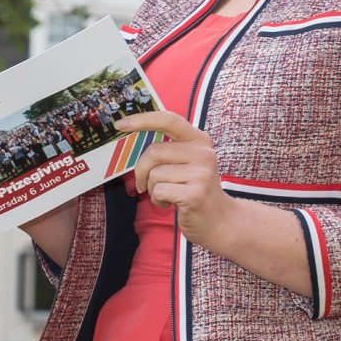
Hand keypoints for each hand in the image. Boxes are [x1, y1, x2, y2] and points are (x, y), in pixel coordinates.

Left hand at [116, 110, 233, 249]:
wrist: (220, 220)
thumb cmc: (194, 189)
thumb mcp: (186, 162)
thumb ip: (167, 149)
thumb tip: (131, 135)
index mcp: (199, 139)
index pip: (168, 120)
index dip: (142, 120)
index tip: (120, 125)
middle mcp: (203, 152)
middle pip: (153, 152)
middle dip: (141, 171)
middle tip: (146, 184)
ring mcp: (201, 173)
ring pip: (154, 175)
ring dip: (152, 189)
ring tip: (168, 195)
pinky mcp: (195, 194)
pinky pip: (158, 192)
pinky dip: (158, 201)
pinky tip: (171, 204)